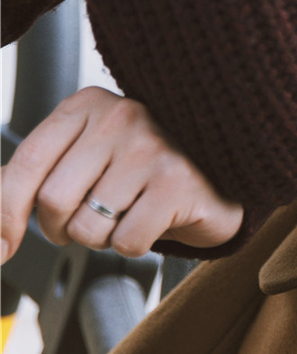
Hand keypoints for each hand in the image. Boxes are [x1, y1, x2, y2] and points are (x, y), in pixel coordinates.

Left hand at [0, 87, 243, 261]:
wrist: (217, 176)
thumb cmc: (141, 171)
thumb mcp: (83, 158)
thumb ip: (32, 179)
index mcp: (88, 106)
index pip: (27, 162)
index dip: (5, 213)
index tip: (2, 248)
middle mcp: (121, 116)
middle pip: (53, 201)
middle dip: (63, 228)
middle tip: (91, 217)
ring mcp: (153, 146)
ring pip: (88, 228)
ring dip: (102, 238)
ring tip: (128, 212)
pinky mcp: (178, 181)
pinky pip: (126, 241)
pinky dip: (135, 244)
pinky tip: (154, 218)